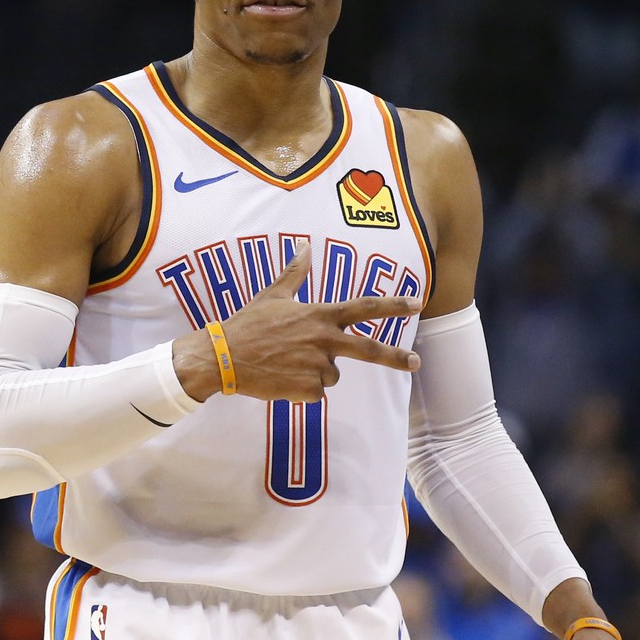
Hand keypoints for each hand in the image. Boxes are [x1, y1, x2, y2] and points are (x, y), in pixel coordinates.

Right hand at [174, 239, 421, 401]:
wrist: (223, 357)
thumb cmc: (248, 323)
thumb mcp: (273, 295)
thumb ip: (295, 273)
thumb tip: (305, 247)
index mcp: (319, 315)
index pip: (364, 308)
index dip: (393, 305)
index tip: (417, 304)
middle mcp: (323, 340)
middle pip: (369, 349)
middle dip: (396, 357)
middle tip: (416, 363)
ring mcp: (316, 366)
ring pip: (332, 374)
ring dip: (317, 371)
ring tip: (288, 362)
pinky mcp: (307, 390)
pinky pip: (316, 392)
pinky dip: (303, 389)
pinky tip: (282, 377)